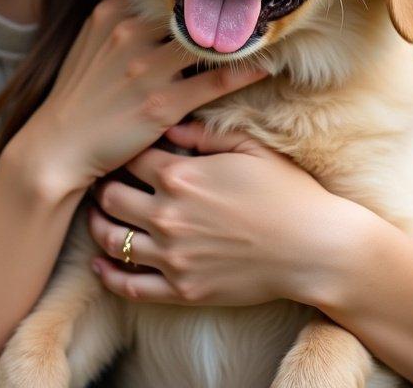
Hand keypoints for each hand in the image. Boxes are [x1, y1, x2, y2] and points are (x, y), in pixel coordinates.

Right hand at [19, 0, 269, 197]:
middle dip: (222, 8)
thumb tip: (150, 2)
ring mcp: (146, 69)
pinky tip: (265, 65)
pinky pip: (213, 81)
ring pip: (206, 42)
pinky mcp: (161, 104)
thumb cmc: (78, 97)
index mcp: (111, 14)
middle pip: (189, 11)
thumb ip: (119, 19)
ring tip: (272, 32)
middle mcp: (129, 34)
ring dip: (239, 37)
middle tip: (258, 3)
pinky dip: (244, 71)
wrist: (58, 146)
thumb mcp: (89, 44)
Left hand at [87, 120, 367, 307]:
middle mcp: (167, 214)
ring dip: (97, 225)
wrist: (315, 249)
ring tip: (98, 215)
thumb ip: (202, 132)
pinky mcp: (182, 290)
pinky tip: (101, 263)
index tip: (121, 148)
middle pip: (109, 196)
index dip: (121, 149)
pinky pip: (129, 286)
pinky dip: (107, 274)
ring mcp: (172, 256)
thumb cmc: (286, 191)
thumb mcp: (248, 146)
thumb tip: (168, 121)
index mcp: (181, 175)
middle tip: (101, 179)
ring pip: (111, 239)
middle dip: (101, 185)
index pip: (128, 156)